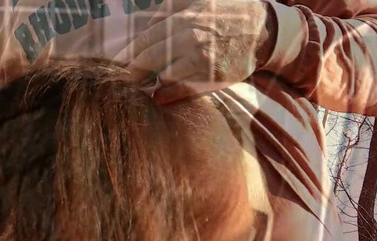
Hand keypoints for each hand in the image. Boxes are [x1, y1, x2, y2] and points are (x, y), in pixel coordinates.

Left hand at [118, 0, 274, 103]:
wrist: (263, 31)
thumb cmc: (227, 13)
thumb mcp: (199, 0)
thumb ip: (170, 7)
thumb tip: (145, 23)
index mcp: (183, 17)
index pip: (144, 38)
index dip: (126, 53)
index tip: (113, 64)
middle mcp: (189, 38)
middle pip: (147, 59)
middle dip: (131, 72)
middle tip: (121, 80)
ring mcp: (200, 59)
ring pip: (162, 76)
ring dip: (149, 83)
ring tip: (141, 87)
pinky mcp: (210, 77)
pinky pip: (179, 90)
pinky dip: (165, 95)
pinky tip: (158, 96)